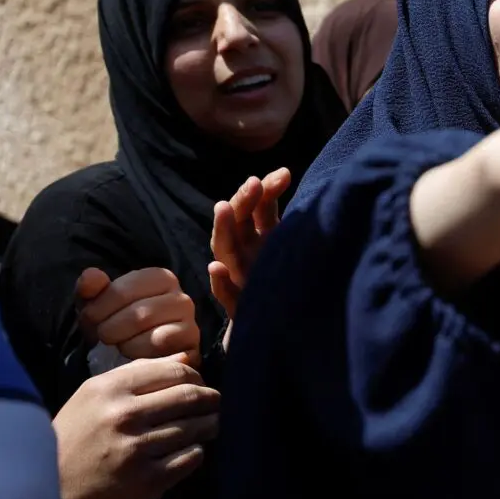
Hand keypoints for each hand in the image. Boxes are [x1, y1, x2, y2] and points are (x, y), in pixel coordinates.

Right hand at [52, 353, 219, 498]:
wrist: (51, 484)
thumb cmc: (78, 431)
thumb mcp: (98, 392)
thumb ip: (141, 371)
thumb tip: (186, 357)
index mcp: (112, 389)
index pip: (175, 372)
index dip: (197, 377)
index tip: (202, 384)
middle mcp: (125, 416)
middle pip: (191, 397)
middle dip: (211, 399)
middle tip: (217, 403)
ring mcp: (136, 450)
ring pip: (195, 428)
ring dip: (210, 425)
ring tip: (211, 424)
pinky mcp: (147, 481)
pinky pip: (190, 458)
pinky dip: (198, 451)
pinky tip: (192, 448)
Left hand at [77, 267, 199, 366]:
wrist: (133, 356)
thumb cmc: (115, 324)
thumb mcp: (97, 305)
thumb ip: (90, 288)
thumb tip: (91, 277)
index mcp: (160, 278)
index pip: (122, 290)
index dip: (99, 308)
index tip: (90, 319)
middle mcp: (181, 296)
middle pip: (138, 313)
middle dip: (111, 328)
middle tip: (103, 336)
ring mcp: (190, 321)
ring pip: (152, 329)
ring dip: (124, 341)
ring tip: (118, 344)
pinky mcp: (191, 343)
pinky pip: (162, 343)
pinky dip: (140, 352)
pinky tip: (134, 355)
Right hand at [209, 167, 290, 319]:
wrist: (281, 327)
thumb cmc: (281, 277)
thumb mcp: (282, 240)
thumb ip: (276, 210)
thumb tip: (282, 171)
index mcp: (257, 237)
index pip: (255, 207)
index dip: (265, 189)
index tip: (283, 174)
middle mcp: (245, 254)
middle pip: (237, 224)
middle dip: (243, 201)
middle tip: (253, 182)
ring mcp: (240, 279)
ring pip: (226, 253)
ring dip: (223, 230)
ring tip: (222, 207)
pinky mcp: (241, 308)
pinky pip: (226, 296)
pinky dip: (220, 284)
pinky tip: (216, 270)